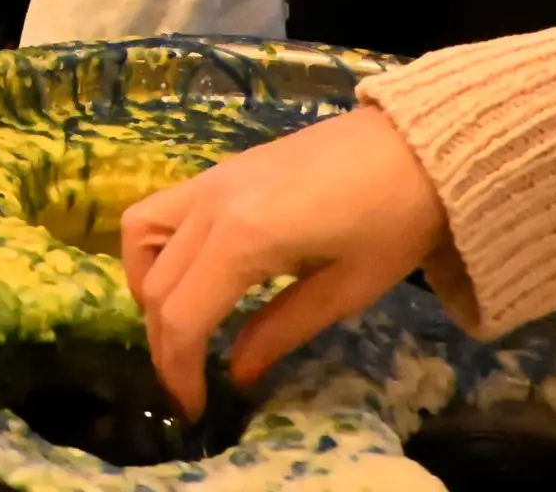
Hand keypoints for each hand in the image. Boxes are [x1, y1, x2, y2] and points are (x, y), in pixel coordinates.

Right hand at [121, 106, 445, 414]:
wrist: (416, 146)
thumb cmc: (393, 221)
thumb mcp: (346, 290)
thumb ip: (281, 330)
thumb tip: (235, 373)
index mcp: (244, 237)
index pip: (182, 316)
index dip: (179, 370)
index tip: (195, 408)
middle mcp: (211, 204)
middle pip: (156, 284)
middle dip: (163, 343)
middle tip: (189, 383)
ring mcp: (210, 179)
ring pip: (139, 235)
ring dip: (146, 287)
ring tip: (177, 324)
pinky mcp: (219, 170)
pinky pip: (161, 209)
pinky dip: (155, 247)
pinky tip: (188, 275)